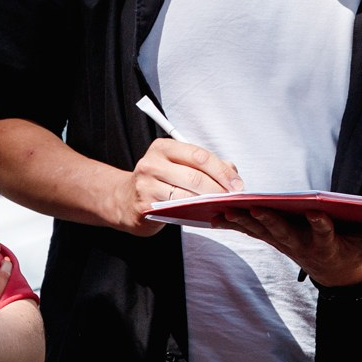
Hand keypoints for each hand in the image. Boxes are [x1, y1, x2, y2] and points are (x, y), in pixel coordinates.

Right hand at [110, 138, 239, 235]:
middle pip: (195, 176)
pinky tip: (205, 214)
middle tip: (233, 197)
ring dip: (208, 203)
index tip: (237, 183)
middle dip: (219, 189)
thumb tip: (232, 172)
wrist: (124, 200)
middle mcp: (152, 163)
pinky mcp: (144, 206)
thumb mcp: (179, 165)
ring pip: (186, 195)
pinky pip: (175, 210)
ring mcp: (146, 185)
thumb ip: (205, 165)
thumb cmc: (160, 181)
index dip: (222, 171)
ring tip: (222, 206)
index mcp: (163, 147)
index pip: (199, 156)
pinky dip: (194, 213)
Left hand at [222, 208, 361, 287]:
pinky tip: (215, 213)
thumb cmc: (358, 251)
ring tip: (227, 208)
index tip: (316, 211)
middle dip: (270, 220)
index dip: (321, 223)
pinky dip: (235, 222)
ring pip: (263, 231)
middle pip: (285, 232)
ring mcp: (287, 244)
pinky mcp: (276, 239)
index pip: (325, 233)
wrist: (338, 274)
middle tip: (256, 207)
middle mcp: (304, 246)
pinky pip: (253, 230)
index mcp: (329, 244)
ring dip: (245, 221)